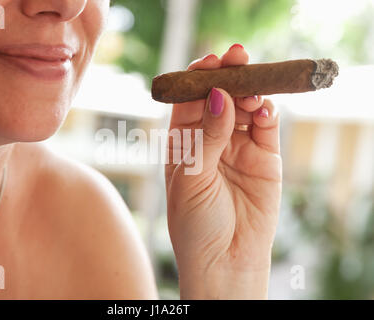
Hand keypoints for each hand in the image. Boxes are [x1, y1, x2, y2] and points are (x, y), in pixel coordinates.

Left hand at [165, 44, 281, 298]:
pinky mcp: (264, 157)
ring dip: (248, 91)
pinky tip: (263, 107)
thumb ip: (206, 137)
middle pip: (219, 98)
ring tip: (250, 86)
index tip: (208, 62)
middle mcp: (210, 140)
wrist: (225, 260)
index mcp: (183, 143)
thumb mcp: (192, 177)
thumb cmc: (195, 223)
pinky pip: (266, 126)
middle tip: (235, 56)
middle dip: (227, 76)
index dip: (198, 80)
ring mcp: (237, 147)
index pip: (190, 101)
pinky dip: (267, 113)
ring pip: (244, 107)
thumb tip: (218, 95)